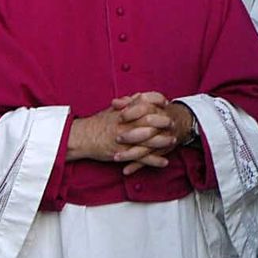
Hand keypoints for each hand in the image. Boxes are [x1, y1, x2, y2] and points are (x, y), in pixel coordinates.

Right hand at [66, 93, 195, 172]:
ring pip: (149, 140)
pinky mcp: (123, 153)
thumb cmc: (97, 123)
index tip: (166, 102)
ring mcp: (126, 139)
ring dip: (163, 141)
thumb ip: (127, 103)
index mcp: (124, 113)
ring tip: (173, 141)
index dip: (157, 102)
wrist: (82, 138)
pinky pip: (142, 158)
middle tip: (175, 123)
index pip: (144, 103)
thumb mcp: (112, 110)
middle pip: (150, 121)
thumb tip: (140, 96)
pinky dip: (154, 161)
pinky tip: (164, 162)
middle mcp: (126, 125)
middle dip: (164, 122)